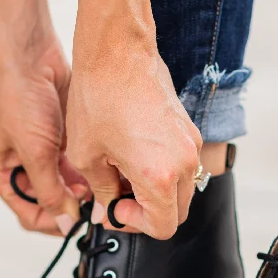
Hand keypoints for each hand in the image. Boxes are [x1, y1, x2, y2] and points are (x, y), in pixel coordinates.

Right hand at [0, 40, 88, 235]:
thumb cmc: (19, 99)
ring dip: (85, 188)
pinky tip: (104, 169)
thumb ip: (51, 191)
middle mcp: (22, 168)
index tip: (82, 222)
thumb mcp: (35, 152)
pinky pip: (78, 165)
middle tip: (98, 204)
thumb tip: (66, 224)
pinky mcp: (61, 140)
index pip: (31, 215)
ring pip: (68, 185)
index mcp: (3, 175)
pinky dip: (90, 170)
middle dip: (74, 205)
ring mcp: (43, 154)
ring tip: (103, 185)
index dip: (56, 222)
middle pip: (52, 203)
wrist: (29, 54)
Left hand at [68, 0, 201, 239]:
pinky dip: (161, 172)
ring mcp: (190, 144)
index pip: (162, 228)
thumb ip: (101, 192)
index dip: (134, 226)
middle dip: (145, 213)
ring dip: (154, 193)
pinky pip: (181, 166)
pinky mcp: (188, 129)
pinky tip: (132, 156)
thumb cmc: (98, 97)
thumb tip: (107, 210)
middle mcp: (185, 163)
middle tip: (116, 198)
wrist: (116, 50)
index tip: (113, 209)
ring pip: (180, 190)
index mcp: (160, 176)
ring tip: (121, 175)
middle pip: (175, 213)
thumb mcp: (87, 156)